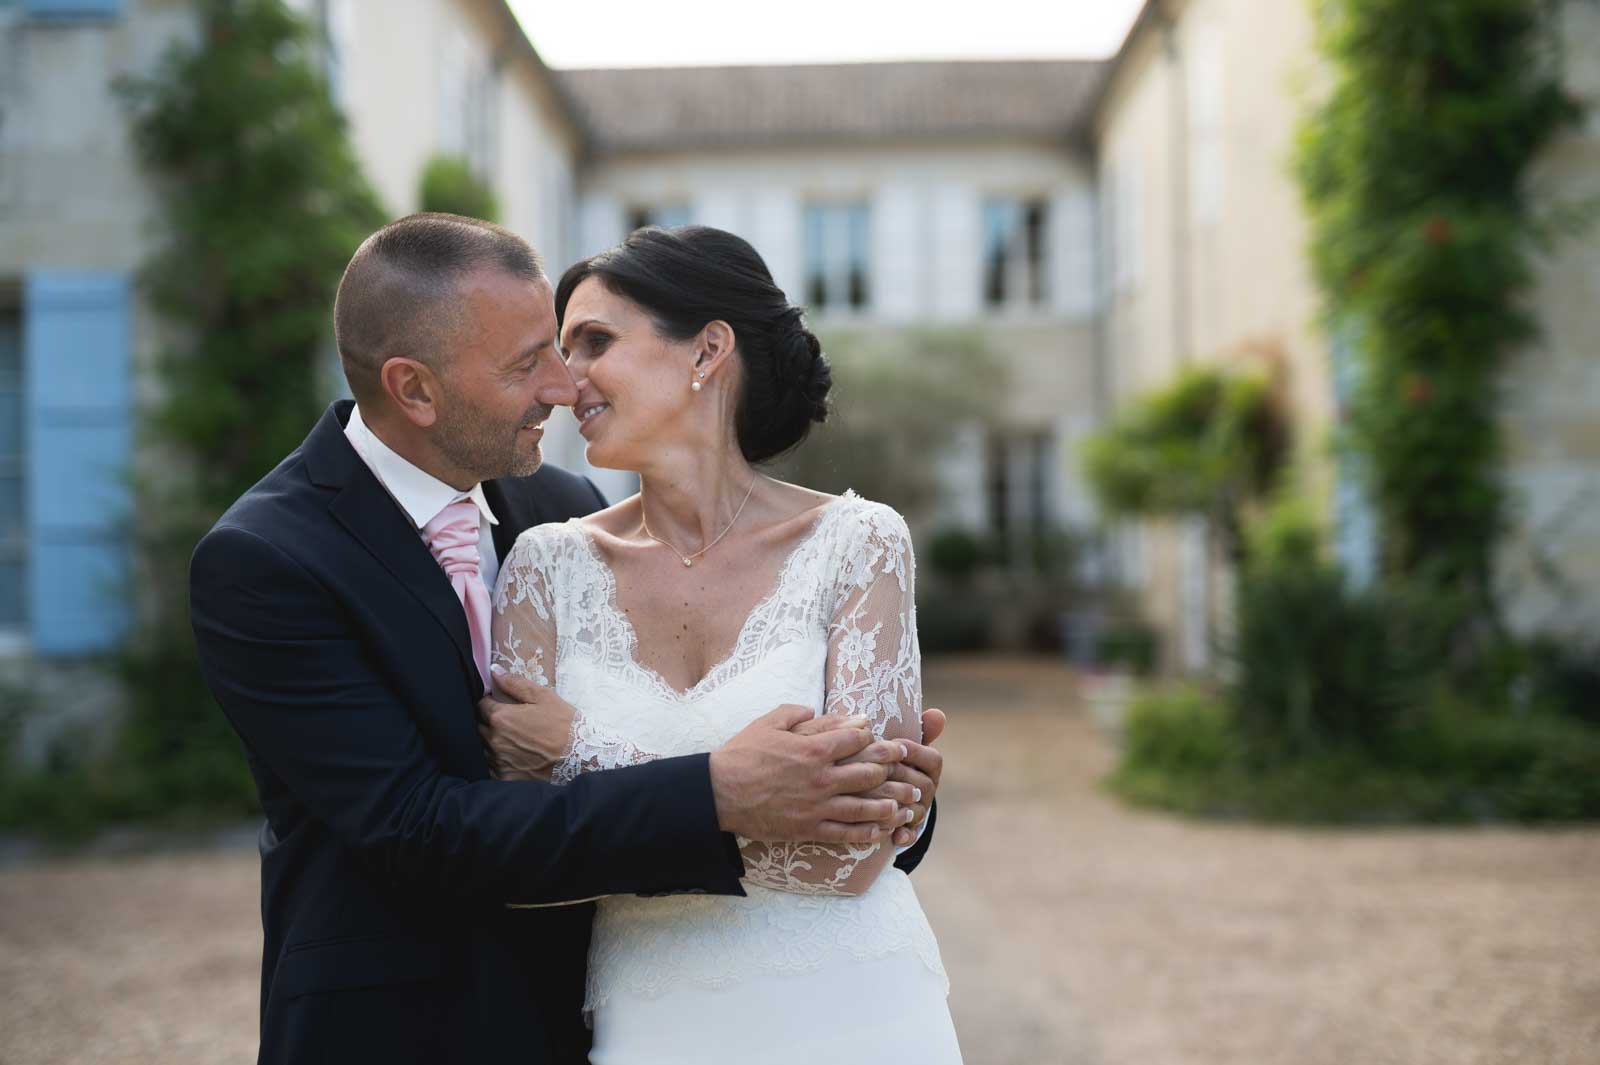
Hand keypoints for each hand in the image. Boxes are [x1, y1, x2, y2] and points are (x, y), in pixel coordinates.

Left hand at [477, 671, 575, 780]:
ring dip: (490, 741)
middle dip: (488, 721)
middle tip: (507, 721)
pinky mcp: (505, 777)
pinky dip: (497, 761)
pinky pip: (491, 767)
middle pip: (478, 726)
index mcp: (500, 717)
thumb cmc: (563, 724)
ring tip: (511, 740)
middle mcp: (494, 740)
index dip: (490, 701)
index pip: (481, 704)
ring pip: (482, 747)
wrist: (580, 757)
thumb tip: (494, 671)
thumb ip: (515, 683)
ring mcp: (498, 761)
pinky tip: (512, 757)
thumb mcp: (544, 696)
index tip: (501, 703)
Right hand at [709, 705, 906, 844]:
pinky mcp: (808, 829)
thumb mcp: (767, 723)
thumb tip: (815, 708)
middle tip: (905, 768)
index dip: (877, 738)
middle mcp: (821, 778)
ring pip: (864, 806)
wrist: (718, 793)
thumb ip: (794, 712)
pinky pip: (845, 833)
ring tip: (905, 803)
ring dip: (889, 804)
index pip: (857, 740)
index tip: (891, 740)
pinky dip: (866, 832)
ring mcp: (816, 806)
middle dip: (891, 769)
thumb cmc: (742, 754)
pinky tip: (881, 830)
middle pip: (869, 773)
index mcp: (813, 749)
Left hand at [889, 707, 944, 846]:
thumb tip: (937, 713)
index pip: (933, 758)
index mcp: (931, 767)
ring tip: (880, 803)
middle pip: (922, 784)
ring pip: (916, 809)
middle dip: (901, 777)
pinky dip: (904, 835)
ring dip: (901, 807)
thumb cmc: (894, 758)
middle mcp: (928, 789)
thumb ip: (920, 729)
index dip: (914, 752)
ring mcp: (920, 810)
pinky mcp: (909, 829)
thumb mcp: (904, 743)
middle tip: (878, 772)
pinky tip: (894, 835)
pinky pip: (911, 834)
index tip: (893, 745)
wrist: (888, 789)